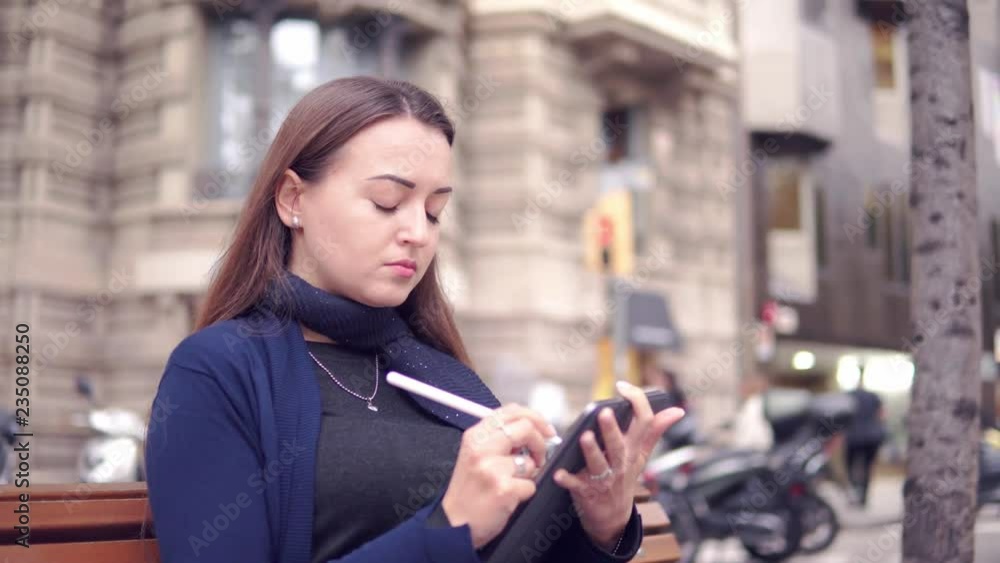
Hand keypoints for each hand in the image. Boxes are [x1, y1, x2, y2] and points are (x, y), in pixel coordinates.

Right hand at [441, 404, 556, 548]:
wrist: (454, 523)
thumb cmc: (468, 490)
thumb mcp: (475, 454)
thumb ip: (499, 439)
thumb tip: (533, 430)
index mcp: (475, 435)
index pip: (511, 411)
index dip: (534, 418)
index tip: (546, 430)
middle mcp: (482, 448)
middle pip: (526, 428)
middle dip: (540, 442)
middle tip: (540, 456)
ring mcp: (492, 468)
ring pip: (530, 461)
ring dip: (529, 474)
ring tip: (512, 482)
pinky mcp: (504, 489)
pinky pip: (531, 485)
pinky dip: (525, 493)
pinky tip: (508, 497)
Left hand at [553, 381, 684, 549]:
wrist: (613, 517)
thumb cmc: (624, 477)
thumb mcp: (642, 455)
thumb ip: (655, 431)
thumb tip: (677, 411)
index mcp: (634, 450)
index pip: (644, 424)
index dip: (636, 403)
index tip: (623, 387)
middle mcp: (621, 463)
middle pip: (619, 445)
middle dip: (612, 430)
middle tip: (604, 413)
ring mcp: (604, 478)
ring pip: (598, 464)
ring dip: (591, 451)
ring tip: (584, 437)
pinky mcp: (587, 492)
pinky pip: (576, 485)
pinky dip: (568, 480)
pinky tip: (559, 473)